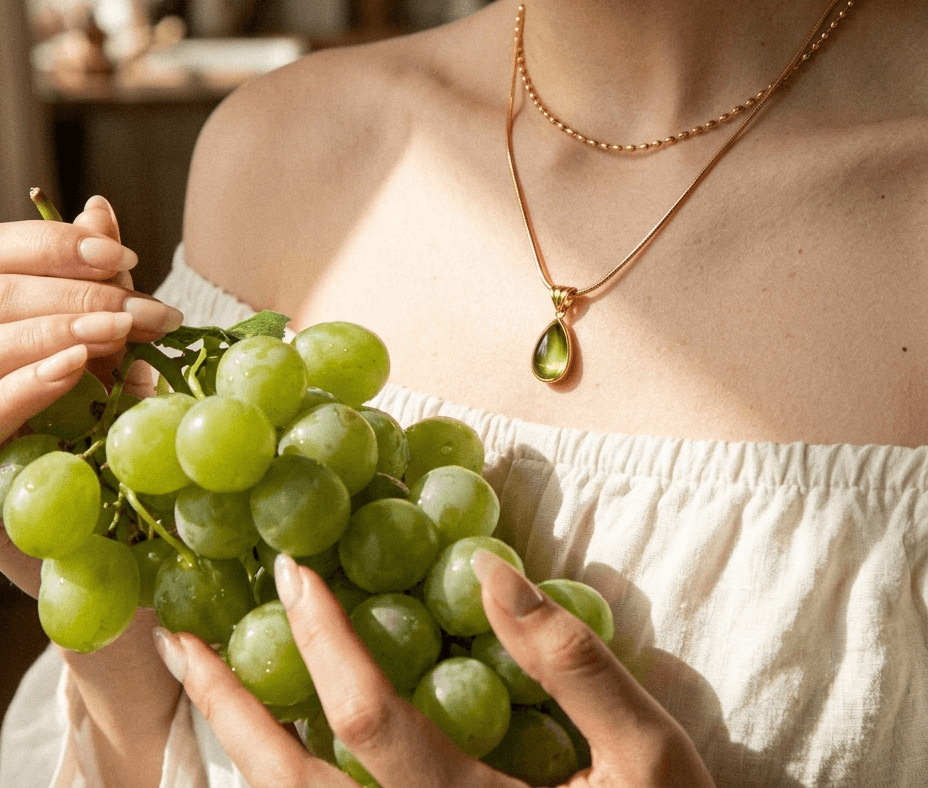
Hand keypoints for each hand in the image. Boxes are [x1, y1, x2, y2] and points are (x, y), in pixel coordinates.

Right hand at [0, 194, 182, 594]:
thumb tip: (99, 209)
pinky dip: (28, 383)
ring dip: (59, 329)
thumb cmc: (80, 434)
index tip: (119, 255)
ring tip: (124, 330)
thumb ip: (88, 286)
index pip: (1, 255)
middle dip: (80, 294)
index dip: (55, 245)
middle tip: (151, 310)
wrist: (73, 541)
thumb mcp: (91, 350)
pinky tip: (76, 366)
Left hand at [155, 552, 715, 787]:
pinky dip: (285, 779)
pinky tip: (268, 742)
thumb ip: (572, 663)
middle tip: (180, 638)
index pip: (369, 721)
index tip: (292, 569)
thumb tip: (490, 569)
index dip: (324, 638)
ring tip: (200, 680)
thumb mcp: (649, 754)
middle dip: (229, 707)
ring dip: (238, 746)